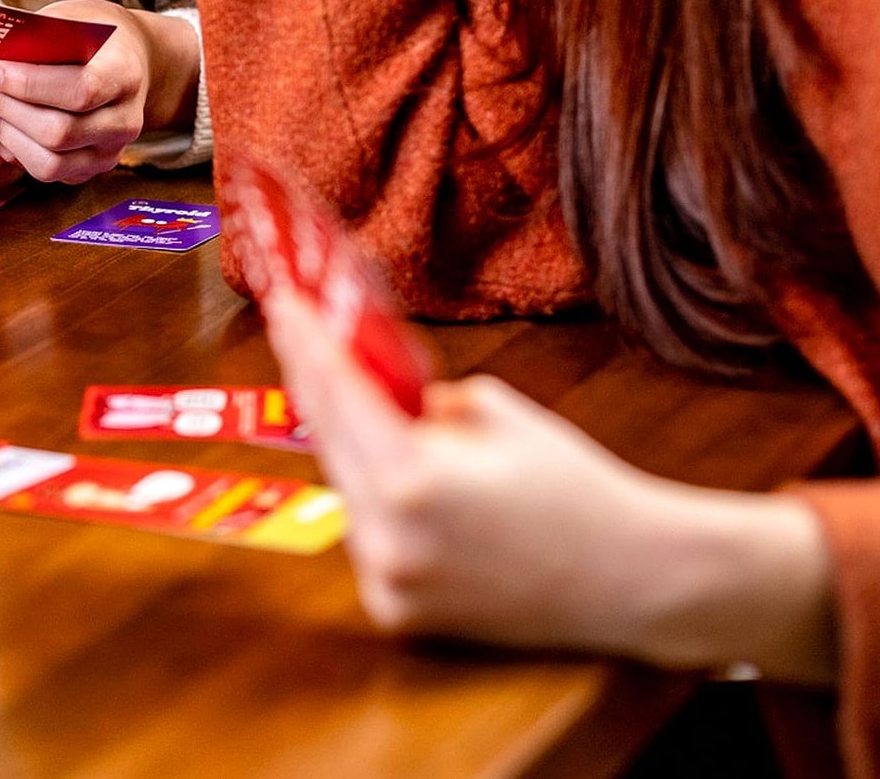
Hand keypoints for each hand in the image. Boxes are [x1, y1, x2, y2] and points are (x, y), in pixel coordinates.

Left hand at [0, 0, 199, 185]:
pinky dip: (15, 150)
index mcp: (126, 75)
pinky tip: (0, 123)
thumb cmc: (91, 35)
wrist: (128, 61)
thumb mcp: (69, 19)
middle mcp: (126, 121)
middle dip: (7, 109)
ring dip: (6, 135)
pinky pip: (47, 172)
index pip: (79, 90)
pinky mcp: (92, 169)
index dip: (28, 84)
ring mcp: (111, 151)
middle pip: (59, 132)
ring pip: (50, 163)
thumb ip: (34, 37)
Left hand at [265, 289, 835, 681]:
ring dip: (347, 442)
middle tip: (299, 331)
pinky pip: (367, 535)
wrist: (632, 578)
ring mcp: (389, 581)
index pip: (336, 390)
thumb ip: (420, 396)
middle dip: (314, 382)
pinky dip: (373, 500)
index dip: (305, 340)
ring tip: (356, 395)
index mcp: (411, 476)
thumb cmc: (572, 483)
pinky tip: (397, 474)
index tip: (282, 302)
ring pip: (345, 487)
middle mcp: (387, 535)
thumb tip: (373, 386)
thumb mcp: (494, 409)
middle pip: (327, 438)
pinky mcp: (397, 612)